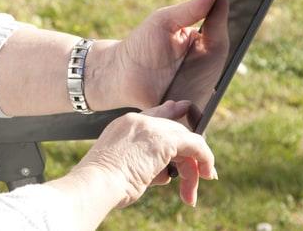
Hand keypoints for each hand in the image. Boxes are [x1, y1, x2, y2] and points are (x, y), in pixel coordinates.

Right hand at [72, 100, 217, 207]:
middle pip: (172, 131)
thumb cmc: (103, 184)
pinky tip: (206, 174)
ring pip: (184, 141)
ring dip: (192, 169)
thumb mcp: (123, 169)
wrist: (96, 183)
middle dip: (185, 157)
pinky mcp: (164, 140)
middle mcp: (137, 122)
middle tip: (190, 184)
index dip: (170, 113)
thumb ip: (144, 164)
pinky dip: (205, 159)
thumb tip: (166, 174)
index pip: (153, 115)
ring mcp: (150, 128)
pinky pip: (195, 144)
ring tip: (189, 194)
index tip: (182, 108)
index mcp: (122, 125)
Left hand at [89, 0, 223, 109]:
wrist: (119, 73)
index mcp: (203, 43)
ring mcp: (199, 87)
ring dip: (213, 79)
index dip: (230, 20)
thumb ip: (192, 8)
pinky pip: (201, 111)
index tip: (235, 4)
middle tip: (215, 38)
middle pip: (223, 58)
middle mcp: (206, 65)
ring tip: (208, 67)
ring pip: (216, 85)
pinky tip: (193, 99)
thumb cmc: (141, 44)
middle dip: (223, 48)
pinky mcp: (189, 107)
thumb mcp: (165, 20)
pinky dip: (201, 109)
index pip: (221, 31)